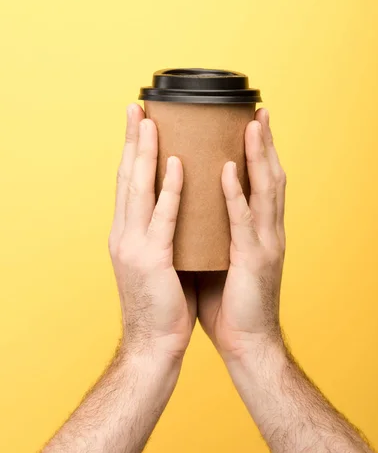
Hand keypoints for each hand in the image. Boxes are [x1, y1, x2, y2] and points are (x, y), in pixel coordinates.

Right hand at [108, 104, 195, 361]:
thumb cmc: (163, 301)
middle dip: (132, 140)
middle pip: (127, 177)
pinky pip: (164, 216)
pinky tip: (176, 162)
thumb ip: (161, 230)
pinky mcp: (151, 259)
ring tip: (151, 121)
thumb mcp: (157, 258)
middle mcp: (123, 233)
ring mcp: (133, 245)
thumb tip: (178, 204)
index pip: (128, 183)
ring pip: (139, 188)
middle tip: (137, 107)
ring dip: (145, 152)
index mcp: (126, 232)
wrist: (154, 344)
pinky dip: (170, 187)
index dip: (131, 150)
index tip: (138, 122)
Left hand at [197, 108, 285, 362]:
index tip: (246, 120)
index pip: (259, 180)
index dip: (257, 150)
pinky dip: (236, 193)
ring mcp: (264, 243)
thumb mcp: (220, 254)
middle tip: (255, 109)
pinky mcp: (254, 260)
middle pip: (268, 175)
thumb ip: (213, 229)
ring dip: (257, 154)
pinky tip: (229, 169)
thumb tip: (190, 206)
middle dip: (263, 141)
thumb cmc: (229, 299)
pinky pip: (243, 221)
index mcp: (257, 228)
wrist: (245, 342)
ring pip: (264, 190)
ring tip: (249, 124)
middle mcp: (266, 229)